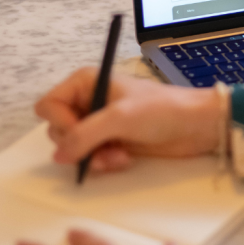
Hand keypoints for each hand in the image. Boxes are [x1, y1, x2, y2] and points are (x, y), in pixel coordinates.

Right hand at [35, 68, 224, 171]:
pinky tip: (123, 159)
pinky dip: (102, 162)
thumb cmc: (161, 110)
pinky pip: (90, 157)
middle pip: (57, 129)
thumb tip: (58, 156)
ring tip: (117, 157)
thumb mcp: (119, 118)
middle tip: (102, 149)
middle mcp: (88, 100)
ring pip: (73, 147)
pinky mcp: (110, 141)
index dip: (60, 122)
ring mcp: (98, 122)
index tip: (79, 132)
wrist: (195, 125)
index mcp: (86, 82)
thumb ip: (84, 135)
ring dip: (92, 157)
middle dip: (78, 144)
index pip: (49, 105)